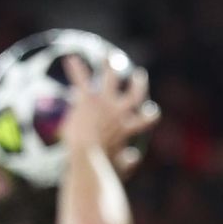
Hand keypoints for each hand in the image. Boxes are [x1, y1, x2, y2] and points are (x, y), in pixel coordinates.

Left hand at [61, 56, 160, 177]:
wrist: (88, 157)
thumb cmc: (102, 166)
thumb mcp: (120, 167)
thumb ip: (128, 162)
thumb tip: (135, 156)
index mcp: (128, 129)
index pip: (145, 120)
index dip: (150, 115)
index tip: (152, 110)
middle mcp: (120, 113)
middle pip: (134, 95)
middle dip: (138, 84)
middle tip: (139, 75)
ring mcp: (104, 104)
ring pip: (110, 80)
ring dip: (109, 67)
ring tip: (108, 57)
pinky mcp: (88, 100)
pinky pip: (82, 80)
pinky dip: (76, 69)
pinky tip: (70, 58)